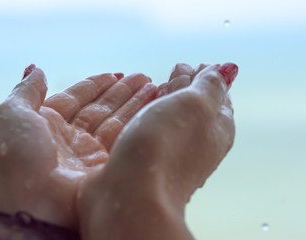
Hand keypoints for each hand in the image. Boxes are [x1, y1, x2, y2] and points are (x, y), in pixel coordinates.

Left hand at [0, 65, 156, 229]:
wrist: (33, 208)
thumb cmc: (16, 158)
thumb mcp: (11, 115)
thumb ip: (26, 90)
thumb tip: (35, 68)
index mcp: (45, 124)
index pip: (75, 98)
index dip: (94, 85)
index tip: (115, 74)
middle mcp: (68, 140)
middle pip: (99, 109)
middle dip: (120, 92)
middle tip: (143, 77)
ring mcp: (88, 156)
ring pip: (115, 122)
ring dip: (134, 103)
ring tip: (153, 85)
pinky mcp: (104, 168)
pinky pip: (123, 138)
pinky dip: (137, 121)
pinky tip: (151, 106)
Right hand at [77, 63, 236, 239]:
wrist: (131, 194)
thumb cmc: (165, 147)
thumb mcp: (196, 105)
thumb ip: (210, 85)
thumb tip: (226, 70)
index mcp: (218, 130)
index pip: (219, 97)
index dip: (208, 77)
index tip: (198, 64)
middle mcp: (197, 144)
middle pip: (196, 107)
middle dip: (188, 84)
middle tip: (181, 68)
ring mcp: (171, 152)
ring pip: (172, 117)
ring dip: (168, 97)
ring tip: (160, 83)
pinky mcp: (147, 158)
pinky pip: (153, 129)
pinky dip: (151, 113)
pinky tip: (145, 108)